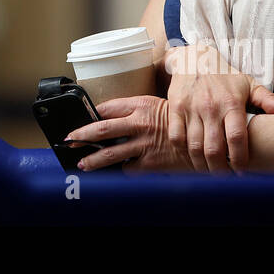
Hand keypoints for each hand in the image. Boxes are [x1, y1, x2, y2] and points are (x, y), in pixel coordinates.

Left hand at [63, 96, 194, 173]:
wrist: (204, 140)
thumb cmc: (179, 123)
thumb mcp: (157, 106)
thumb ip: (135, 112)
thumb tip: (110, 119)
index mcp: (140, 104)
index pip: (106, 108)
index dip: (90, 114)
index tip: (79, 119)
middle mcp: (139, 123)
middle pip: (101, 129)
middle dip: (81, 135)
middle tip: (69, 140)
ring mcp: (143, 144)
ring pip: (109, 153)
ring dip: (93, 160)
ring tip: (83, 164)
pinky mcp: (150, 163)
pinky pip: (128, 168)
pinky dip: (123, 170)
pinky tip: (122, 169)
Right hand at [164, 42, 273, 172]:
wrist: (193, 57)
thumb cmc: (224, 75)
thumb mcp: (248, 83)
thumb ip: (268, 99)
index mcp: (231, 103)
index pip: (236, 138)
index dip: (239, 160)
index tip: (242, 173)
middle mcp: (210, 107)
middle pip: (214, 148)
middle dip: (220, 170)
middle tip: (224, 181)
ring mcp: (190, 108)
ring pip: (194, 147)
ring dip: (201, 166)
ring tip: (209, 174)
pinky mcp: (174, 108)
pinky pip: (176, 137)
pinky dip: (182, 152)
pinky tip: (191, 157)